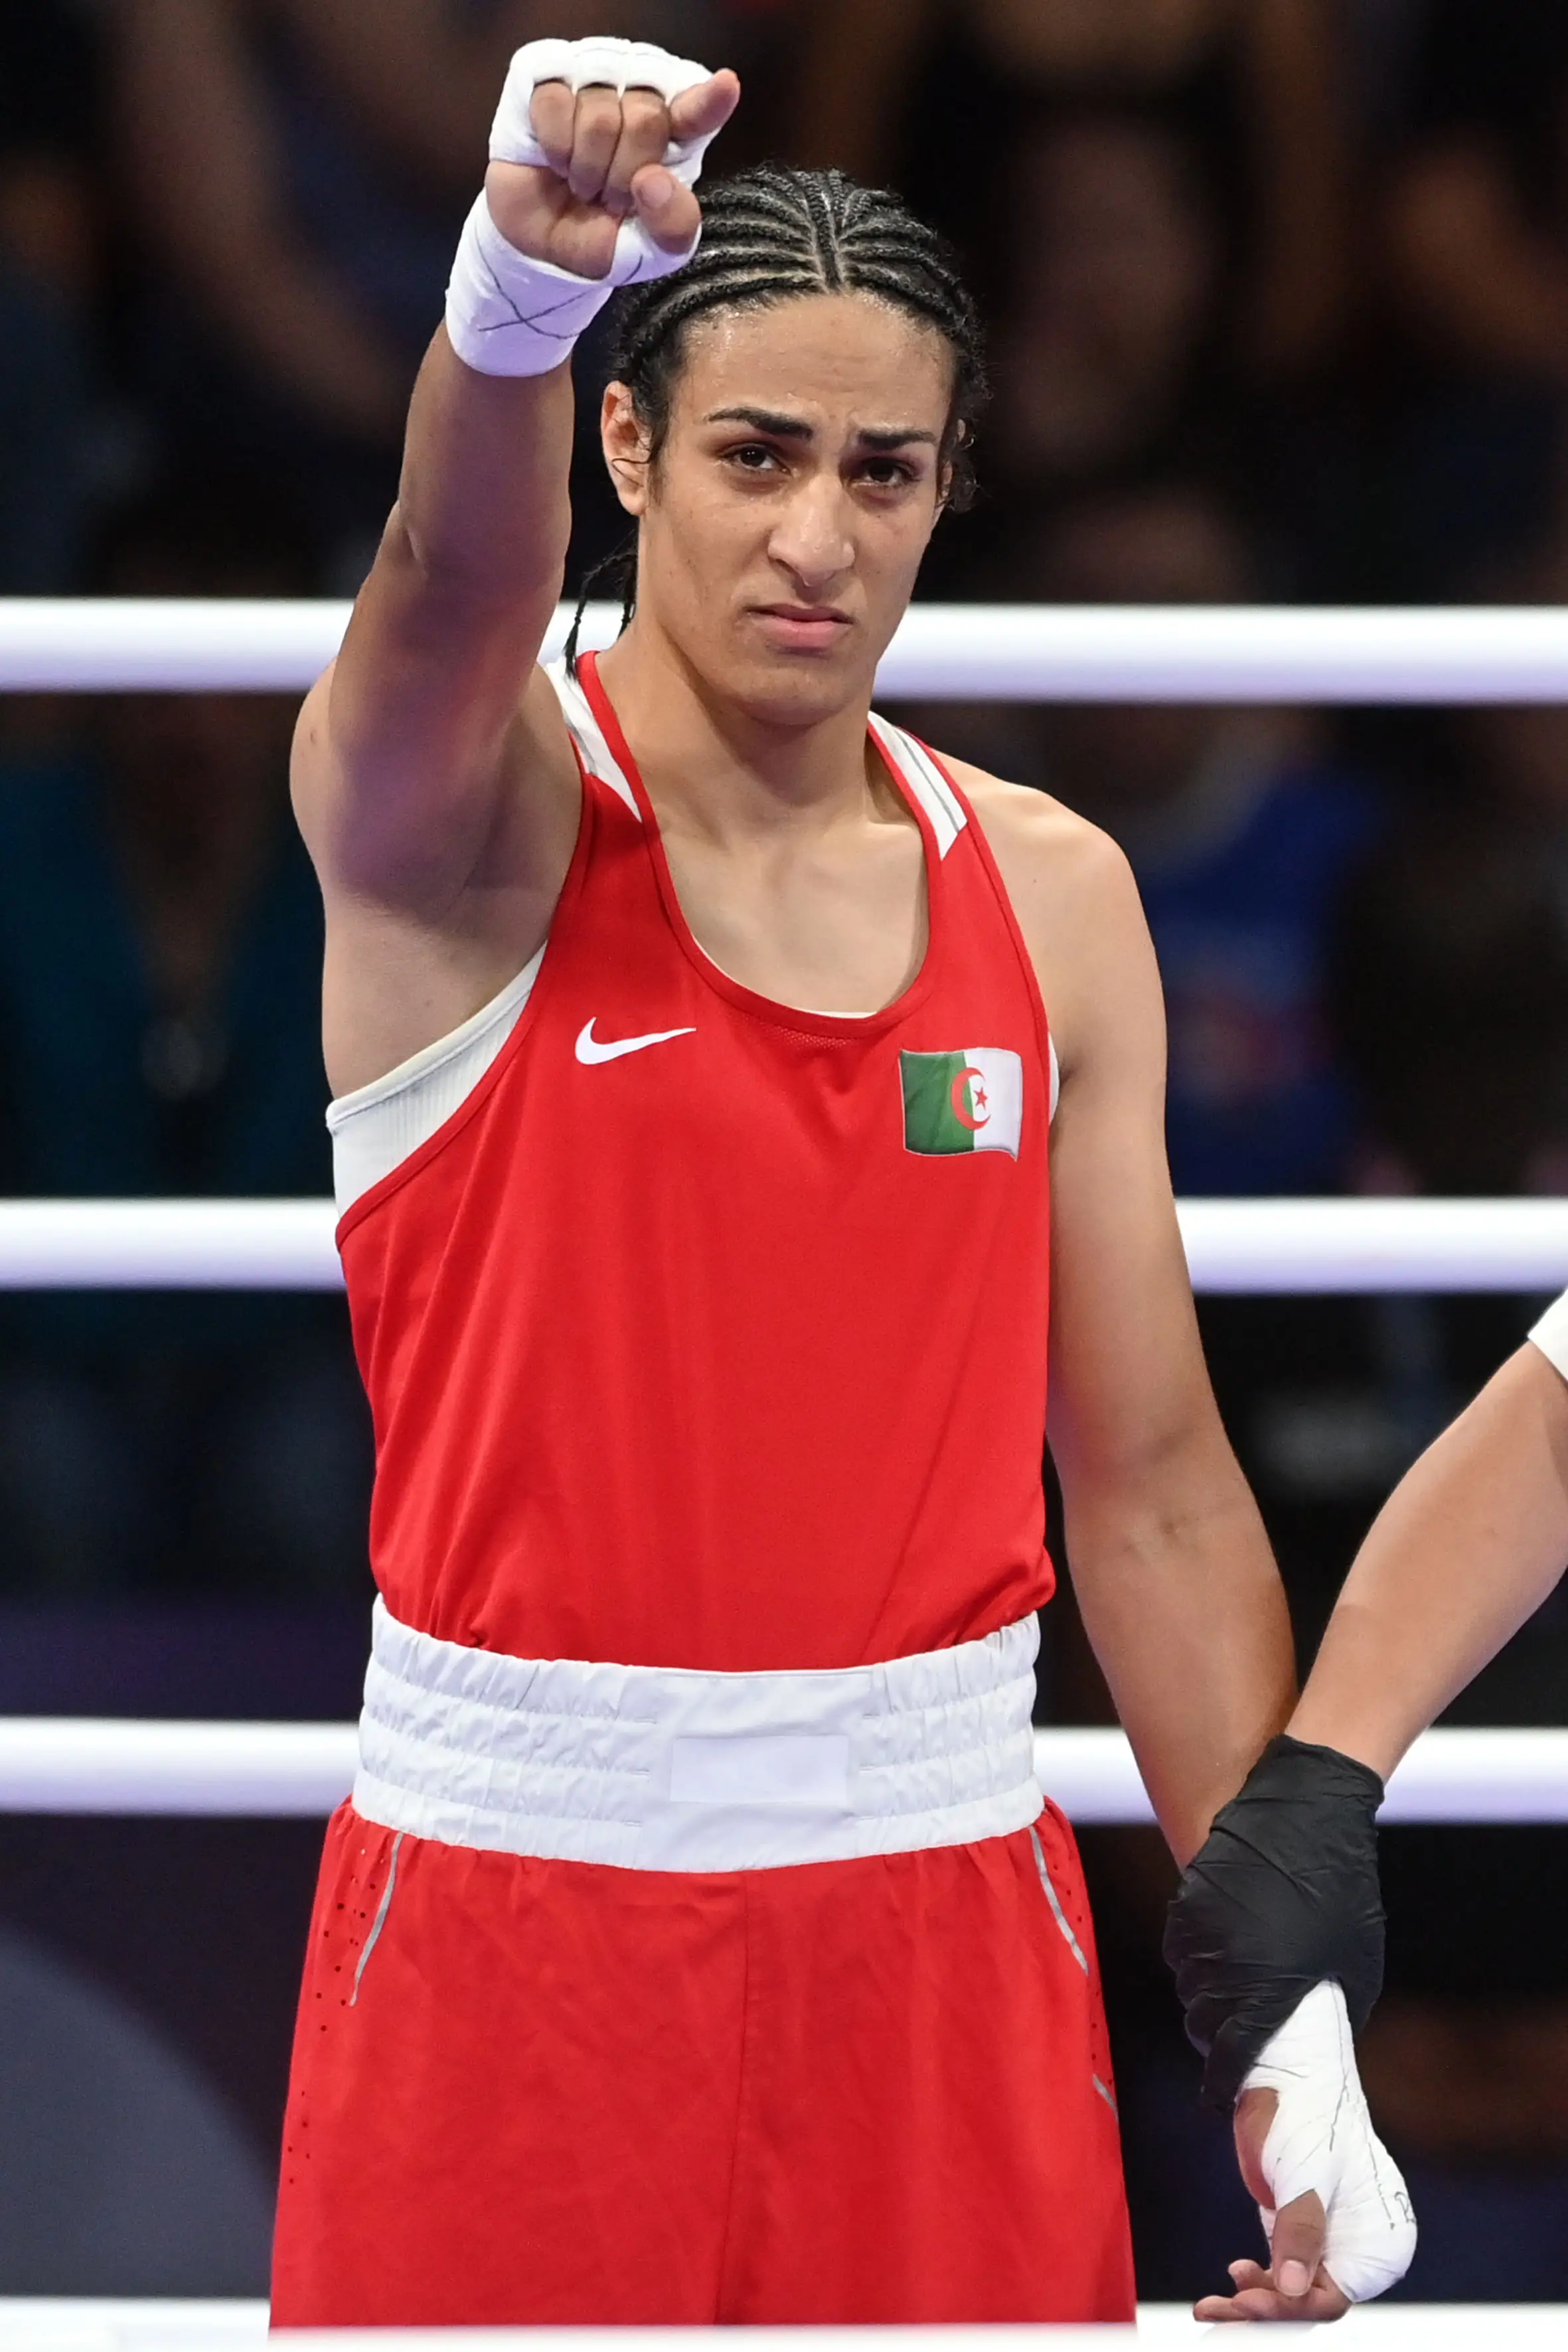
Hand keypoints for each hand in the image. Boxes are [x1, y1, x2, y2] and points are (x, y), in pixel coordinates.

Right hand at [486, 70, 738, 279]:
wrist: (538, 243)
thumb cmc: (598, 236)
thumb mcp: (645, 252)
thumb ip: (671, 226)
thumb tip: (654, 180)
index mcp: (674, 134)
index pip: (698, 111)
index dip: (710, 100)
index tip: (726, 87)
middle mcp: (638, 96)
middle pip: (647, 120)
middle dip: (624, 176)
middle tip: (610, 199)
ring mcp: (594, 79)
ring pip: (600, 113)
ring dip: (587, 167)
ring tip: (582, 184)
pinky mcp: (548, 75)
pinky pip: (556, 101)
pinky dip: (556, 145)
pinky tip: (556, 161)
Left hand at [1194, 2085, 1352, 2322]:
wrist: (1288, 2073)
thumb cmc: (1308, 2113)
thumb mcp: (1305, 2171)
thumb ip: (1301, 2229)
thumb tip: (1291, 2287)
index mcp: (1382, 2241)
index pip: (1332, 2298)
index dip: (1287, 2306)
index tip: (1246, 2300)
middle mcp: (1362, 2249)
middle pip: (1310, 2301)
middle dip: (1263, 2309)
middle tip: (1215, 2309)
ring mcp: (1333, 2241)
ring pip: (1294, 2292)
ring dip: (1255, 2301)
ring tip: (1213, 2302)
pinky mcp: (1305, 2231)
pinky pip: (1285, 2272)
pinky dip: (1260, 2282)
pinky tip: (1237, 2273)